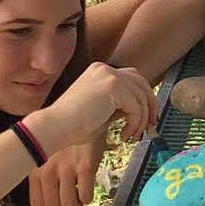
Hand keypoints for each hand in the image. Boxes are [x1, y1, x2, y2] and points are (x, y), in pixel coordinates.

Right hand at [23, 63, 155, 154]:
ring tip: (132, 135)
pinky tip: (124, 135)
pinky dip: (135, 123)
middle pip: (141, 83)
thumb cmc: (71, 126)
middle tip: (151, 125)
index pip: (132, 79)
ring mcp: (110, 75)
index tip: (147, 117)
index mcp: (100, 71)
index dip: (143, 98)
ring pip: (141, 97)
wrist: (54, 127)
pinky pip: (136, 107)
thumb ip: (119, 105)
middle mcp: (106, 69)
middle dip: (150, 105)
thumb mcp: (101, 111)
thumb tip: (138, 110)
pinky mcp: (114, 87)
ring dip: (141, 120)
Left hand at [29, 136, 104, 205]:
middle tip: (71, 196)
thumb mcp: (48, 151)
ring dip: (76, 203)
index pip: (37, 204)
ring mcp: (67, 168)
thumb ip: (44, 170)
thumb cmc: (67, 132)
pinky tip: (88, 187)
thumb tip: (46, 191)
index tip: (57, 198)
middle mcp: (48, 170)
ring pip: (68, 204)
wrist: (84, 110)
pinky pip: (86, 195)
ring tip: (80, 195)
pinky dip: (88, 197)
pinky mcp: (86, 165)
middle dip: (64, 205)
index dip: (50, 204)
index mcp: (36, 168)